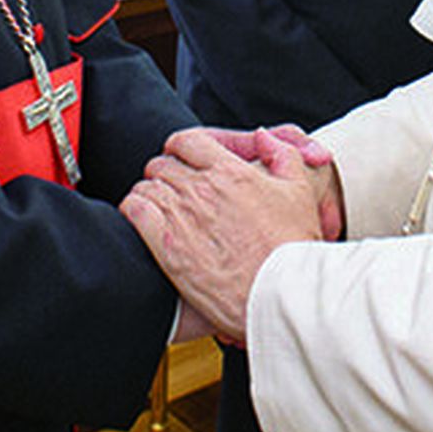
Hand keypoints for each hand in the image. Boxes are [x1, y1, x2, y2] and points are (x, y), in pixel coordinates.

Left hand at [122, 129, 322, 342]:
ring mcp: (182, 217)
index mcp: (230, 171)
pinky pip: (135, 211)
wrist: (280, 294)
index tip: (181, 159)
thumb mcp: (298, 190)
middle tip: (172, 189)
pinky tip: (143, 220)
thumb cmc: (291, 247)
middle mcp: (202, 189)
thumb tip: (262, 136)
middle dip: (165, 173)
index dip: (180, 148)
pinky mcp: (167, 247)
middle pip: (163, 165)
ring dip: (150, 194)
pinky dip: (133, 210)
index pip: (186, 141)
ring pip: (146, 187)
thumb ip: (281, 154)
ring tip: (159, 209)